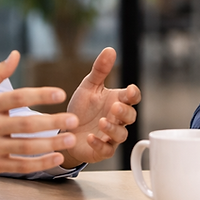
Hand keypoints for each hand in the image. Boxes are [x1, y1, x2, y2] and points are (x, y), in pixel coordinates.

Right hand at [0, 51, 77, 184]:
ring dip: (51, 145)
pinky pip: (20, 165)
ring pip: (25, 147)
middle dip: (52, 122)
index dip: (39, 95)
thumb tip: (16, 55)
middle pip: (25, 125)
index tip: (60, 93)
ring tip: (71, 140)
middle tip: (74, 120)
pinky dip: (39, 164)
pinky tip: (56, 158)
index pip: (16, 97)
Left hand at [63, 47, 140, 166]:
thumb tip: (110, 49)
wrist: (66, 131)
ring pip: (121, 135)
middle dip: (124, 112)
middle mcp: (117, 119)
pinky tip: (91, 137)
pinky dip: (100, 144)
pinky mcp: (101, 150)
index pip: (133, 98)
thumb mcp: (89, 87)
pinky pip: (106, 150)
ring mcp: (110, 136)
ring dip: (114, 128)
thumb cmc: (82, 109)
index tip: (129, 90)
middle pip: (130, 117)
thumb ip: (100, 70)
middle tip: (115, 107)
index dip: (133, 95)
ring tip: (103, 122)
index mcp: (117, 101)